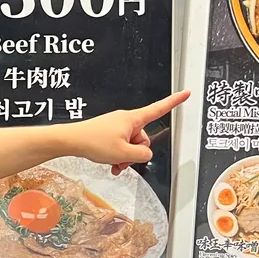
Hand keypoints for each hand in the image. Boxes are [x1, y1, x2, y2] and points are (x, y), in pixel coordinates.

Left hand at [69, 91, 189, 174]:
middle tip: (122, 160)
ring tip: (113, 163)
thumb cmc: (94, 141)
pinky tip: (110, 163)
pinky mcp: (108, 132)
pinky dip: (118, 156)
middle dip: (135, 153)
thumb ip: (142, 156)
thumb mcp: (123, 153)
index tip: (186, 93)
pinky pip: (120, 145)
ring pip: (131, 145)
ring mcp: (117, 126)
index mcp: (133, 119)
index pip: (159, 109)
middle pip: (143, 138)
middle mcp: (126, 120)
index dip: (174, 102)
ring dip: (125, 157)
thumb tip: (145, 155)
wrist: (72, 140)